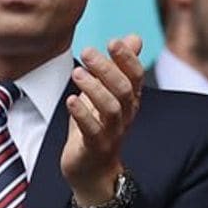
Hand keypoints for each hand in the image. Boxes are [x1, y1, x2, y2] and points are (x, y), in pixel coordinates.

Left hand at [62, 34, 142, 207]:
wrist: (93, 170)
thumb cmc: (98, 127)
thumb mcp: (107, 93)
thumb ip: (119, 65)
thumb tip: (135, 37)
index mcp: (129, 100)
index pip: (136, 76)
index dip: (127, 58)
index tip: (113, 41)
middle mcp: (125, 115)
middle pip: (124, 89)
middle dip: (108, 68)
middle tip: (87, 51)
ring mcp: (113, 132)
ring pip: (112, 108)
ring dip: (95, 89)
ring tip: (77, 73)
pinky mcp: (96, 147)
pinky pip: (94, 130)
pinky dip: (83, 114)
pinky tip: (71, 100)